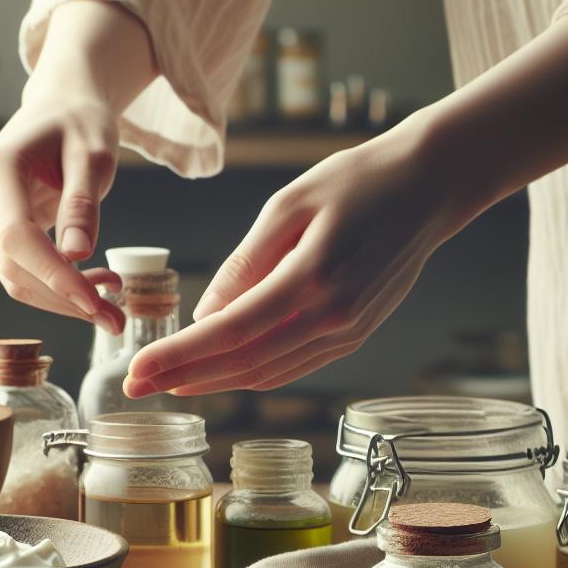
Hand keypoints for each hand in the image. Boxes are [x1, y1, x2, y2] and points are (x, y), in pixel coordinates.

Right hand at [0, 93, 126, 332]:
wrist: (60, 108)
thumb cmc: (79, 123)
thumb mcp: (94, 155)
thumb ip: (83, 204)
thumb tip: (76, 255)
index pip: (16, 238)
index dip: (53, 276)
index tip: (94, 303)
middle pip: (12, 266)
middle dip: (64, 298)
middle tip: (115, 318)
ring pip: (14, 277)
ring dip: (62, 299)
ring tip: (110, 302)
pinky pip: (20, 269)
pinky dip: (55, 285)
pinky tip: (92, 284)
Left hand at [124, 122, 471, 396]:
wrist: (432, 185)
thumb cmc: (356, 181)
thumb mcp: (288, 205)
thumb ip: (244, 265)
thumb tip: (204, 316)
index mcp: (313, 277)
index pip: (231, 332)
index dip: (179, 356)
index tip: (137, 371)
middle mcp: (334, 316)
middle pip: (245, 363)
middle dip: (184, 377)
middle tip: (135, 386)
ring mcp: (349, 332)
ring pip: (269, 373)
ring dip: (215, 382)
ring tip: (168, 381)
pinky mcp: (356, 336)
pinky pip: (293, 366)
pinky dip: (251, 373)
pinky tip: (218, 370)